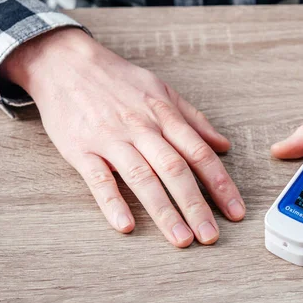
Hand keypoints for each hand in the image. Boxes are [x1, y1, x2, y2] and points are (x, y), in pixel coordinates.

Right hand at [1, 28, 244, 246]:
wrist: (67, 63)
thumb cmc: (119, 80)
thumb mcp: (163, 91)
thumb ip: (194, 120)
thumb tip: (223, 145)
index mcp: (164, 115)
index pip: (199, 153)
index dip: (220, 184)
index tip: (235, 211)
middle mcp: (141, 128)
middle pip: (175, 169)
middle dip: (196, 205)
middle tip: (211, 236)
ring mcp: (111, 139)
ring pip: (142, 177)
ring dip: (163, 211)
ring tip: (181, 239)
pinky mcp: (81, 149)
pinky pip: (98, 179)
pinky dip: (112, 202)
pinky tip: (125, 225)